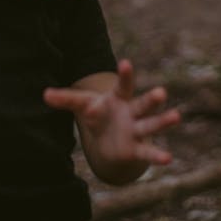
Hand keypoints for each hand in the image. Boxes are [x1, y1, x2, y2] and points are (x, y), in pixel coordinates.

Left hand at [44, 59, 179, 179]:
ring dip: (163, 121)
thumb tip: (44, 94)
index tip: (125, 62)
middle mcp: (131, 112)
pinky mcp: (136, 148)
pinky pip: (147, 152)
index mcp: (119, 98)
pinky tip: (168, 158)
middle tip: (161, 92)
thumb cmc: (97, 114)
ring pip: (150, 124)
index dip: (125, 74)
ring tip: (177, 116)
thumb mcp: (81, 105)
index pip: (123, 84)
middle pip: (143, 104)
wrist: (107, 139)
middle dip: (152, 99)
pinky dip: (157, 155)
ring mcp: (136, 130)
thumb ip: (65, 99)